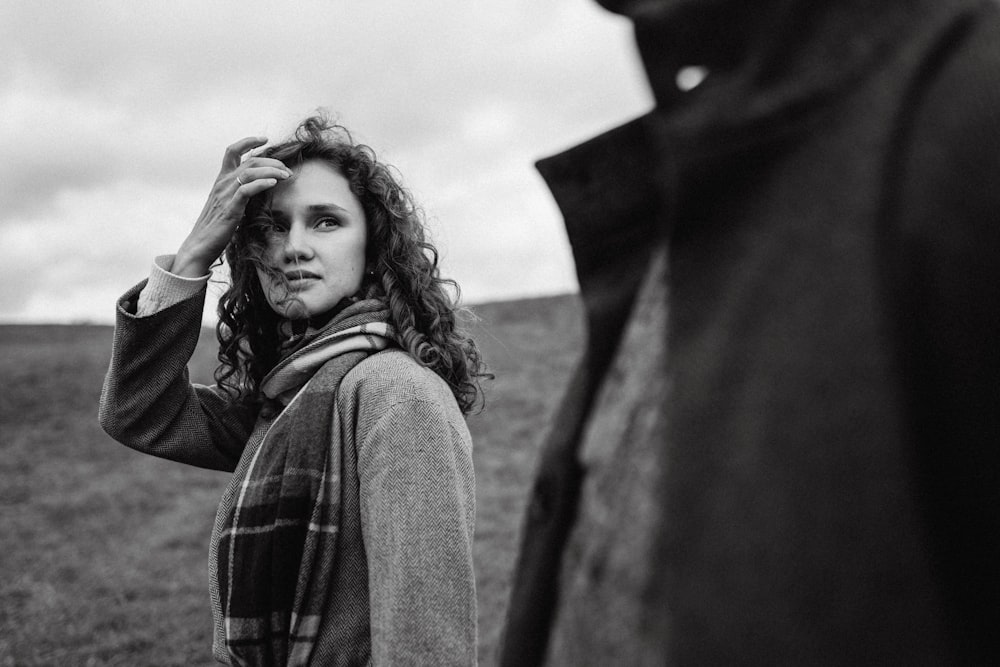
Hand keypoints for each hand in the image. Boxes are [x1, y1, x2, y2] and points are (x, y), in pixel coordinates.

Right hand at [172, 137, 290, 276]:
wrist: (199, 246)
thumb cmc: (215, 228)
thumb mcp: (228, 204)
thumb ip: (239, 193)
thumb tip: (258, 188)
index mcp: (221, 180)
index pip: (232, 151)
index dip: (247, 142)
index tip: (264, 139)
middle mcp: (222, 183)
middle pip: (249, 161)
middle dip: (272, 161)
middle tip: (287, 170)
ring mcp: (225, 195)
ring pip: (250, 172)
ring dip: (271, 170)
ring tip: (286, 175)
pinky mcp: (230, 209)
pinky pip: (246, 190)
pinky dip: (261, 183)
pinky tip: (273, 183)